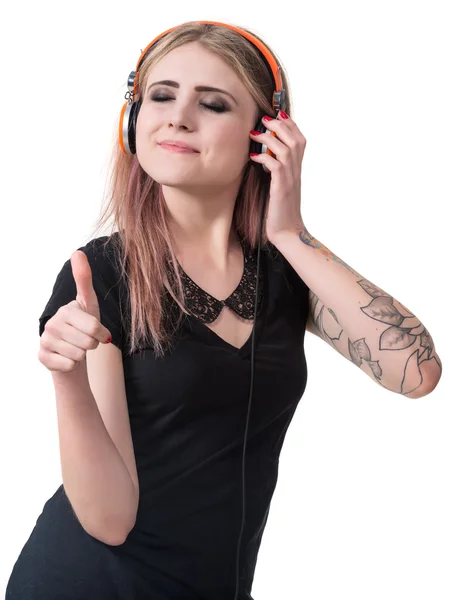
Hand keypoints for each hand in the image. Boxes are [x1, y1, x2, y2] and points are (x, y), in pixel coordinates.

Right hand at [38, 251, 111, 372]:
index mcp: (65, 310)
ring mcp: (45, 341)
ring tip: (76, 347)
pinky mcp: (42, 357)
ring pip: (78, 355)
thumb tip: (77, 251)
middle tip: (85, 340)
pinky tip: (67, 357)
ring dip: (82, 355)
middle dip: (92, 345)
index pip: (94, 328)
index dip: (102, 334)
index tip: (98, 332)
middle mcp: (51, 324)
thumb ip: (84, 279)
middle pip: (88, 342)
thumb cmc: (82, 325)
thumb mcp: (88, 302)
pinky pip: (68, 365)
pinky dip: (72, 364)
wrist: (69, 350)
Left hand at [249, 110, 306, 242]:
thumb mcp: (280, 185)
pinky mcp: (281, 188)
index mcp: (297, 168)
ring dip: (269, 137)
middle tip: (264, 119)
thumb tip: (264, 155)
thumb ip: (276, 170)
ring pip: (286, 148)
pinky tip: (253, 157)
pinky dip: (263, 157)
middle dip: (280, 125)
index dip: (290, 124)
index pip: (299, 139)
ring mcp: (290, 179)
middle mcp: (296, 171)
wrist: (287, 231)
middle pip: (295, 139)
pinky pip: (275, 166)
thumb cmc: (280, 210)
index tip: (277, 114)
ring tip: (254, 133)